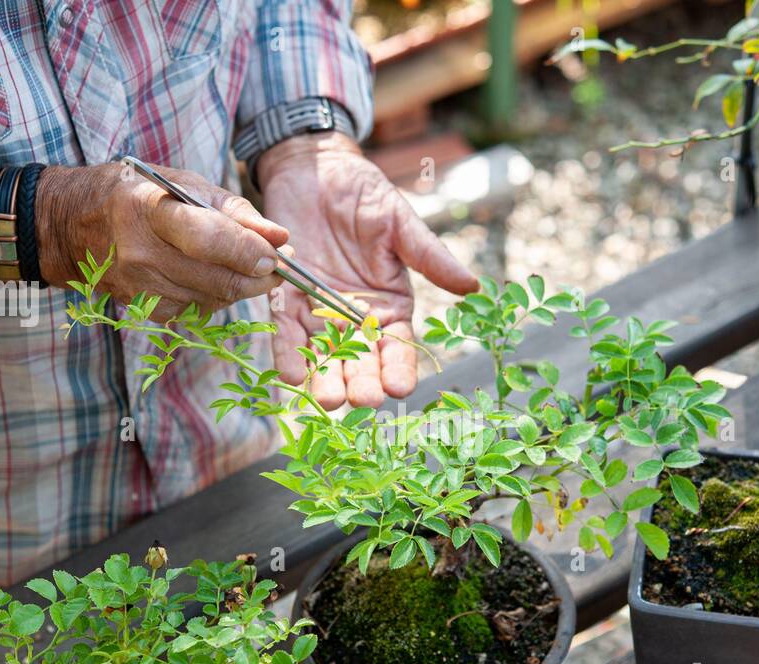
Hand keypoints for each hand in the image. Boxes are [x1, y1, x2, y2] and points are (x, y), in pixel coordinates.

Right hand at [37, 162, 289, 320]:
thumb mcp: (184, 183)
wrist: (74, 226)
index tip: (277, 254)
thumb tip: (281, 237)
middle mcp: (141, 253)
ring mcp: (141, 287)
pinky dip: (215, 298)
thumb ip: (236, 211)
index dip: (249, 252)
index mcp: (150, 210)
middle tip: (277, 266)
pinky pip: (198, 311)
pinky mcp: (145, 310)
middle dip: (259, 277)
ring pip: (214, 299)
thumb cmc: (139, 195)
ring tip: (245, 267)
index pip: (209, 239)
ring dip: (240, 287)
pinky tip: (210, 278)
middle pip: (218, 279)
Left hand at [257, 133, 477, 408]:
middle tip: (362, 400)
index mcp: (390, 305)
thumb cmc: (364, 194)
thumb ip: (429, 256)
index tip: (400, 388)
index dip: (399, 367)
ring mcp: (319, 312)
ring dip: (325, 379)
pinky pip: (286, 332)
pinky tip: (290, 376)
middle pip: (360, 359)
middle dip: (361, 382)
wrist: (314, 168)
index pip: (397, 346)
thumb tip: (472, 287)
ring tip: (327, 401)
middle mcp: (355, 318)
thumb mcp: (400, 223)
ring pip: (324, 355)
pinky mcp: (286, 299)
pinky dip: (288, 354)